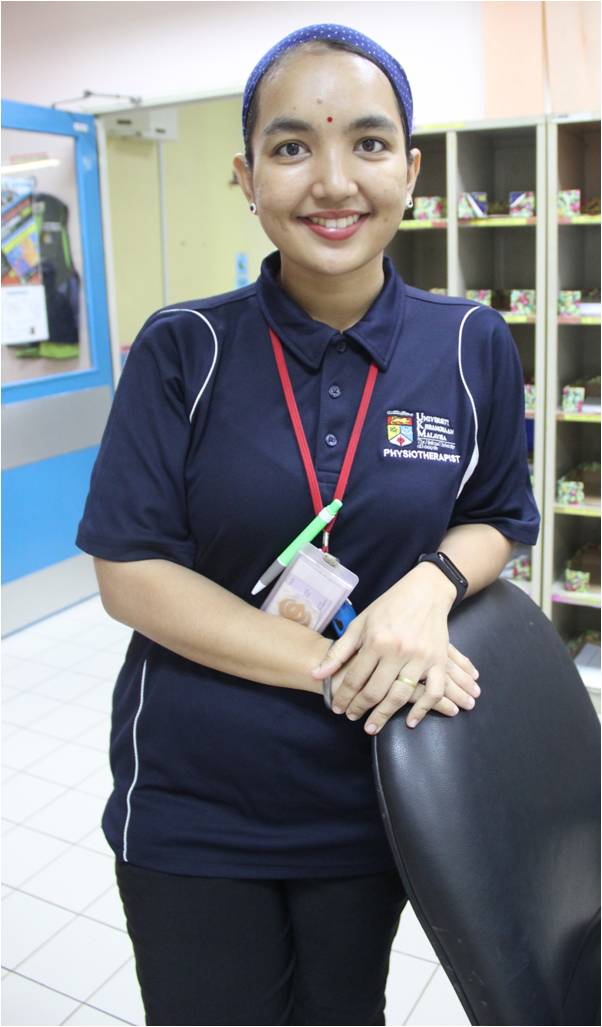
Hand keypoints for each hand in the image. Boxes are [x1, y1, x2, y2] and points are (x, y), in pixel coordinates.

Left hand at [313, 564, 478, 732]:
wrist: (426, 592)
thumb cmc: (389, 606)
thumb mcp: (360, 623)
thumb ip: (339, 651)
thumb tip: (317, 674)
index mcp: (376, 641)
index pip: (354, 678)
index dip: (343, 696)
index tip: (337, 708)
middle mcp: (398, 651)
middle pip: (375, 691)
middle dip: (360, 709)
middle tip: (352, 718)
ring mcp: (421, 658)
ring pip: (401, 696)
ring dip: (385, 715)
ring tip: (372, 727)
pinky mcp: (439, 661)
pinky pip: (433, 692)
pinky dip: (423, 710)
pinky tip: (410, 721)